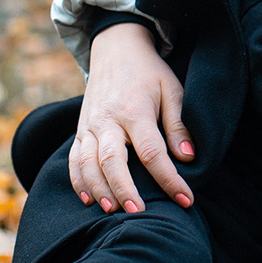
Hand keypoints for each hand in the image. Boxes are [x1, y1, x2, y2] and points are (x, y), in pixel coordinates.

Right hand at [69, 22, 194, 212]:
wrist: (116, 49)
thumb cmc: (149, 73)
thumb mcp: (172, 90)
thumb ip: (178, 125)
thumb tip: (188, 158)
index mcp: (135, 110)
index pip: (152, 151)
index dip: (169, 178)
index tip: (186, 199)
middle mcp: (108, 119)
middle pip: (113, 160)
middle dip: (125, 190)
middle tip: (139, 214)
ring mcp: (90, 125)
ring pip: (88, 163)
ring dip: (99, 189)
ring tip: (113, 211)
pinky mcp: (80, 130)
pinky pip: (74, 160)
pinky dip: (79, 181)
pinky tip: (90, 200)